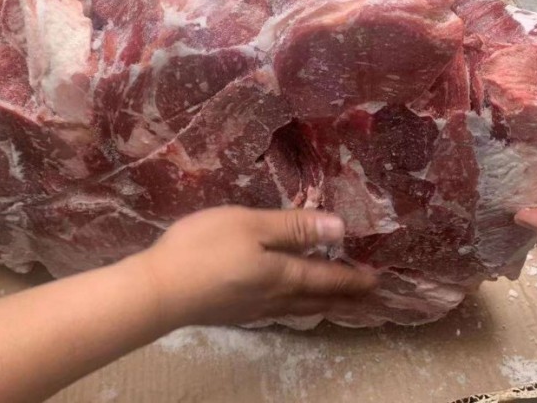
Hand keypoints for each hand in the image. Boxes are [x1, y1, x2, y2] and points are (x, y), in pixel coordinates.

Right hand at [139, 206, 375, 325]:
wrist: (160, 290)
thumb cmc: (205, 248)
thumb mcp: (251, 225)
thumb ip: (294, 227)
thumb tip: (340, 228)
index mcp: (284, 274)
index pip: (329, 278)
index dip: (354, 279)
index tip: (377, 279)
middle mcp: (274, 297)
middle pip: (318, 299)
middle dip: (345, 297)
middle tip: (368, 298)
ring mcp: (252, 308)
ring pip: (298, 308)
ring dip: (323, 305)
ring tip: (336, 303)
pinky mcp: (233, 312)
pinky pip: (278, 311)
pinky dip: (296, 307)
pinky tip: (286, 305)